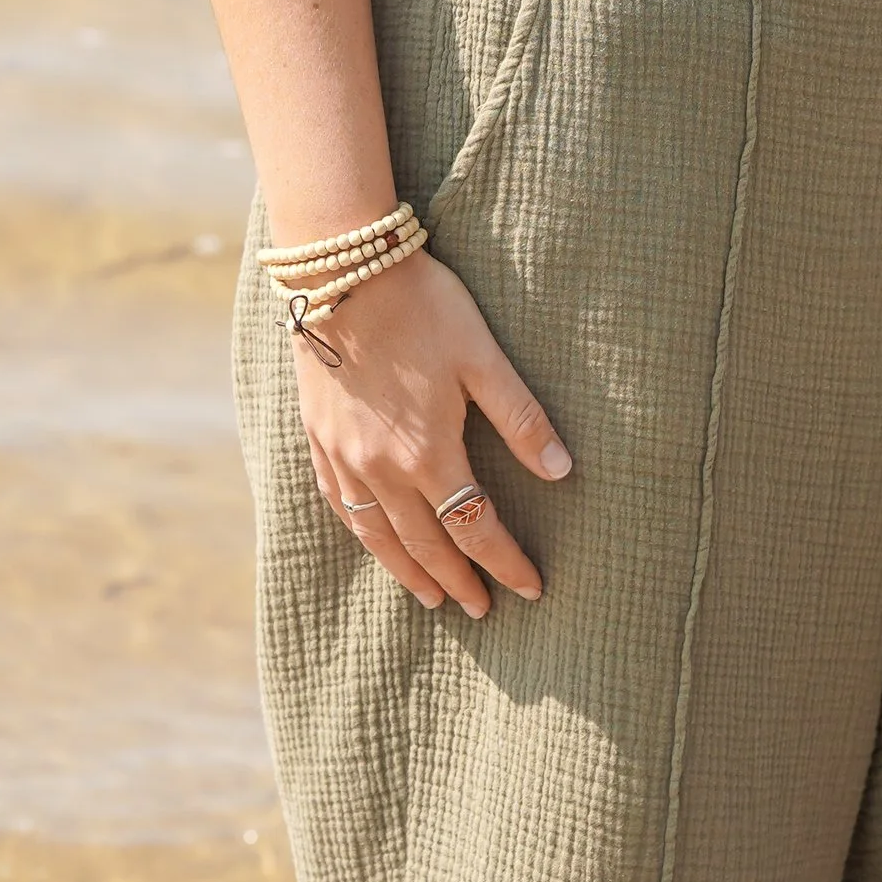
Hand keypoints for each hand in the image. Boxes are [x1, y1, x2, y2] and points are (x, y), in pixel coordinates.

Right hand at [290, 246, 572, 613]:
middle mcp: (382, 469)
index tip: (532, 588)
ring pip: (379, 537)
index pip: (475, 528)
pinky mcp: (318, 440)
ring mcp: (344, 458)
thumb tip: (563, 470)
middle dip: (459, 581)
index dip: (506, 562)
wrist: (341, 272)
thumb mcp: (483, 357)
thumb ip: (521, 419)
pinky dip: (363, 535)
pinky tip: (374, 541)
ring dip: (409, 572)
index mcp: (428, 453)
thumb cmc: (421, 307)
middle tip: (483, 609)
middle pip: (426, 544)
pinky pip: (341, 506)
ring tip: (432, 598)